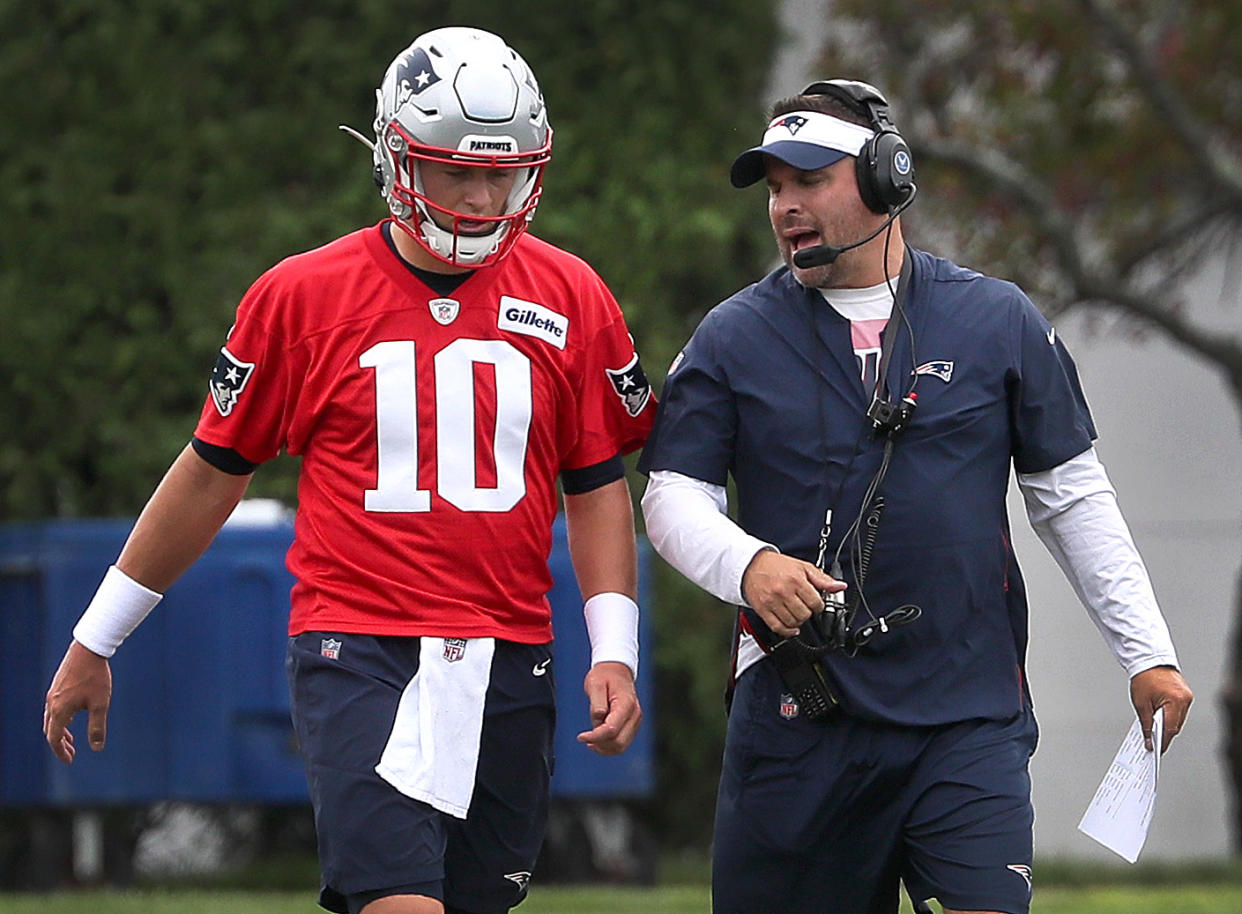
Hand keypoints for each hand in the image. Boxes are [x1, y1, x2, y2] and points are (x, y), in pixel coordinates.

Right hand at [43, 640, 112, 763]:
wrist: (88, 650)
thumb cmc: (95, 677)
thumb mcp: (100, 704)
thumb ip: (97, 727)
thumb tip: (97, 748)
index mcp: (59, 711)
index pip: (54, 739)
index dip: (61, 752)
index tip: (70, 761)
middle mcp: (51, 704)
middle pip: (50, 731)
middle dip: (59, 744)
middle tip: (71, 753)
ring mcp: (53, 694)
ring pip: (51, 719)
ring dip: (60, 732)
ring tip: (71, 739)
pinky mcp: (57, 686)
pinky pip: (54, 708)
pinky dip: (60, 719)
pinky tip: (72, 716)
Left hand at [577, 660, 641, 755]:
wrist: (617, 670)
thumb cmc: (604, 675)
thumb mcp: (595, 684)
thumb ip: (597, 703)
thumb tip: (598, 719)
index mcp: (626, 704)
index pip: (611, 729)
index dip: (595, 737)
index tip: (581, 737)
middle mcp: (635, 715)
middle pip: (618, 742)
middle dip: (600, 744)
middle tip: (585, 738)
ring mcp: (636, 721)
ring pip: (622, 746)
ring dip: (605, 748)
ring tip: (590, 741)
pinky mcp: (633, 725)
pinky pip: (623, 743)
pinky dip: (610, 746)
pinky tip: (598, 741)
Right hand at [741, 549, 845, 637]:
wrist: (751, 565)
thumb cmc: (777, 566)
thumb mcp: (803, 567)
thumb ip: (822, 579)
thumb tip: (839, 586)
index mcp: (795, 580)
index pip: (815, 603)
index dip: (818, 605)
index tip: (815, 603)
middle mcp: (783, 592)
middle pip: (805, 614)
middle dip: (808, 613)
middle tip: (805, 607)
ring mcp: (772, 602)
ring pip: (793, 622)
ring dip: (798, 621)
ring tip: (796, 613)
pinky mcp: (763, 610)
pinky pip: (778, 627)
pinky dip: (787, 631)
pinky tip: (791, 627)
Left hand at [1130, 665, 1192, 753]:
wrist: (1149, 661)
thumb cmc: (1144, 678)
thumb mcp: (1141, 703)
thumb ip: (1146, 723)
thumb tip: (1148, 739)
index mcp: (1175, 701)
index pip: (1170, 728)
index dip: (1162, 742)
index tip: (1155, 750)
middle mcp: (1185, 700)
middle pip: (1175, 726)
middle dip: (1164, 736)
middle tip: (1153, 745)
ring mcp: (1187, 697)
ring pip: (1178, 720)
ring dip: (1167, 727)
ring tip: (1155, 735)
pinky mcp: (1185, 695)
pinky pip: (1179, 712)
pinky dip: (1170, 718)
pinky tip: (1160, 723)